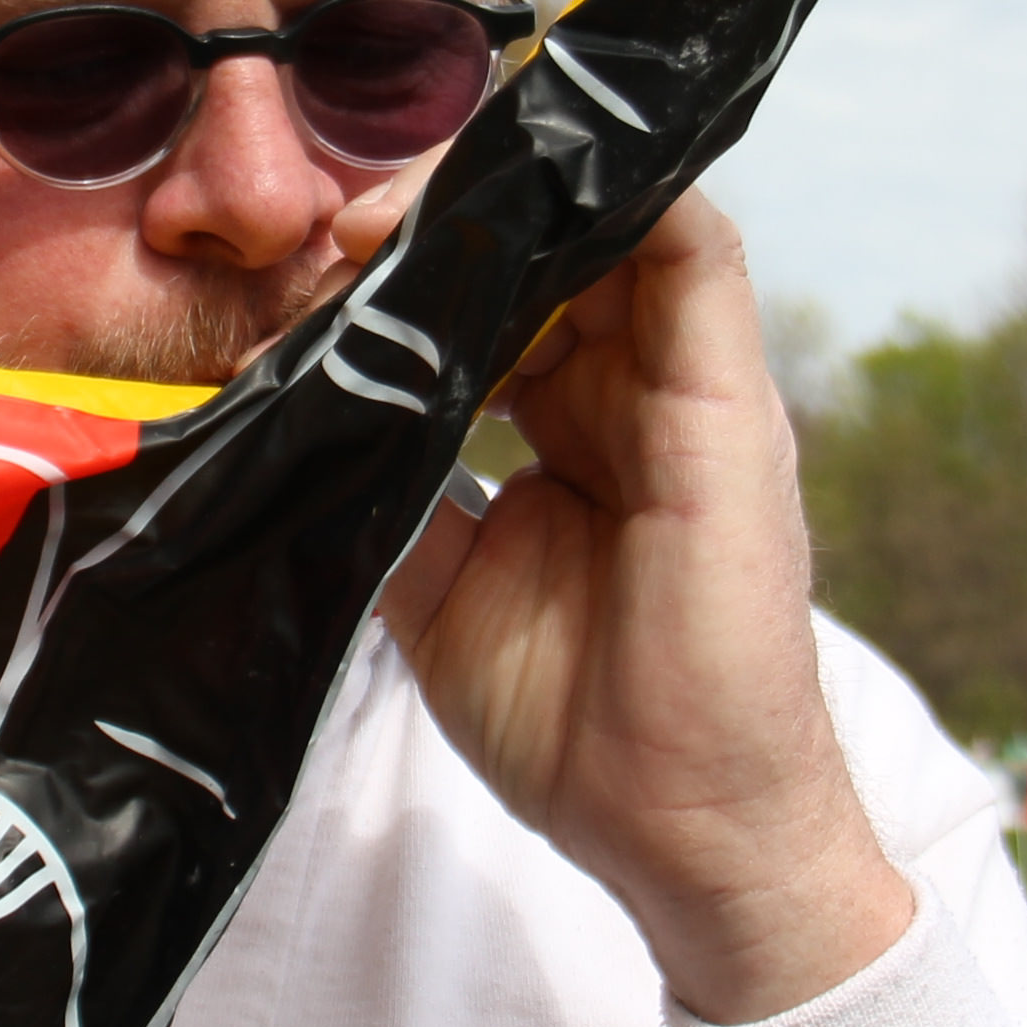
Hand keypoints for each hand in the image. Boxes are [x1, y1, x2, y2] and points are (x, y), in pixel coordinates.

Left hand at [379, 190, 915, 1023]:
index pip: (497, 292)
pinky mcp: (729, 407)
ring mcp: (688, 392)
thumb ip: (386, 491)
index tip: (302, 283)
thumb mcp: (433, 590)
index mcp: (573, 426)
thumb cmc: (574, 725)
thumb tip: (296, 417)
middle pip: (544, 241)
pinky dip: (608, 198)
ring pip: (608, 222)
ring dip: (488, 205)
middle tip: (324, 244)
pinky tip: (499, 208)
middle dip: (427, 221)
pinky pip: (693, 249)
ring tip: (375, 236)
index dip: (401, 267)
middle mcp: (636, 391)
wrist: (677, 828)